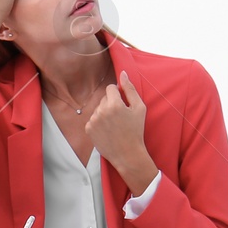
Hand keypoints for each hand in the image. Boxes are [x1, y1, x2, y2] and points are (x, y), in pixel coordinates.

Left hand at [85, 71, 155, 194]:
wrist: (127, 154)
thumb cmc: (136, 130)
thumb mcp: (139, 108)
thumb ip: (130, 89)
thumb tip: (123, 73)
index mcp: (114, 104)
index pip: (110, 88)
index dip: (118, 95)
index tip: (123, 104)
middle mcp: (101, 111)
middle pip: (104, 98)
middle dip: (111, 104)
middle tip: (120, 117)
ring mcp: (93, 120)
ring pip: (98, 108)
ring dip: (105, 113)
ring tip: (114, 125)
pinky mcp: (88, 129)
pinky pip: (93, 119)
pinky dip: (99, 122)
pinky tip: (107, 130)